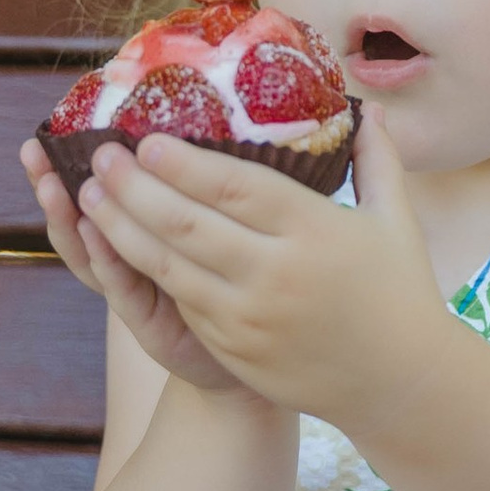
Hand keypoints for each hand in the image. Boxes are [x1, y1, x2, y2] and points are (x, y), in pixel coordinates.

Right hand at [20, 139, 250, 397]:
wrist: (252, 354)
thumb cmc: (235, 278)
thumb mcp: (214, 221)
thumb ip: (196, 183)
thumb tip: (202, 111)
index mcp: (140, 229)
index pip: (99, 191)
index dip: (71, 161)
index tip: (50, 128)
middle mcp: (126, 258)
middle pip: (78, 217)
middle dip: (53, 184)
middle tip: (34, 152)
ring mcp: (132, 292)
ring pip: (90, 253)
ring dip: (68, 218)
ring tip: (52, 185)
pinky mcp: (146, 324)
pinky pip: (122, 288)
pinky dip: (105, 259)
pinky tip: (93, 231)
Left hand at [70, 108, 458, 429]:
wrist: (399, 384)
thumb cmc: (399, 292)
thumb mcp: (396, 221)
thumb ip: (376, 159)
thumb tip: (366, 106)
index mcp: (314, 230)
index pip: (236, 188)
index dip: (184, 164)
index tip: (146, 139)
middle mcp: (276, 273)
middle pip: (188, 224)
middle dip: (135, 188)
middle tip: (101, 156)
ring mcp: (250, 317)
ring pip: (170, 266)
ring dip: (122, 228)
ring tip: (90, 195)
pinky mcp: (235, 349)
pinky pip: (181, 302)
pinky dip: (144, 271)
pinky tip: (121, 245)